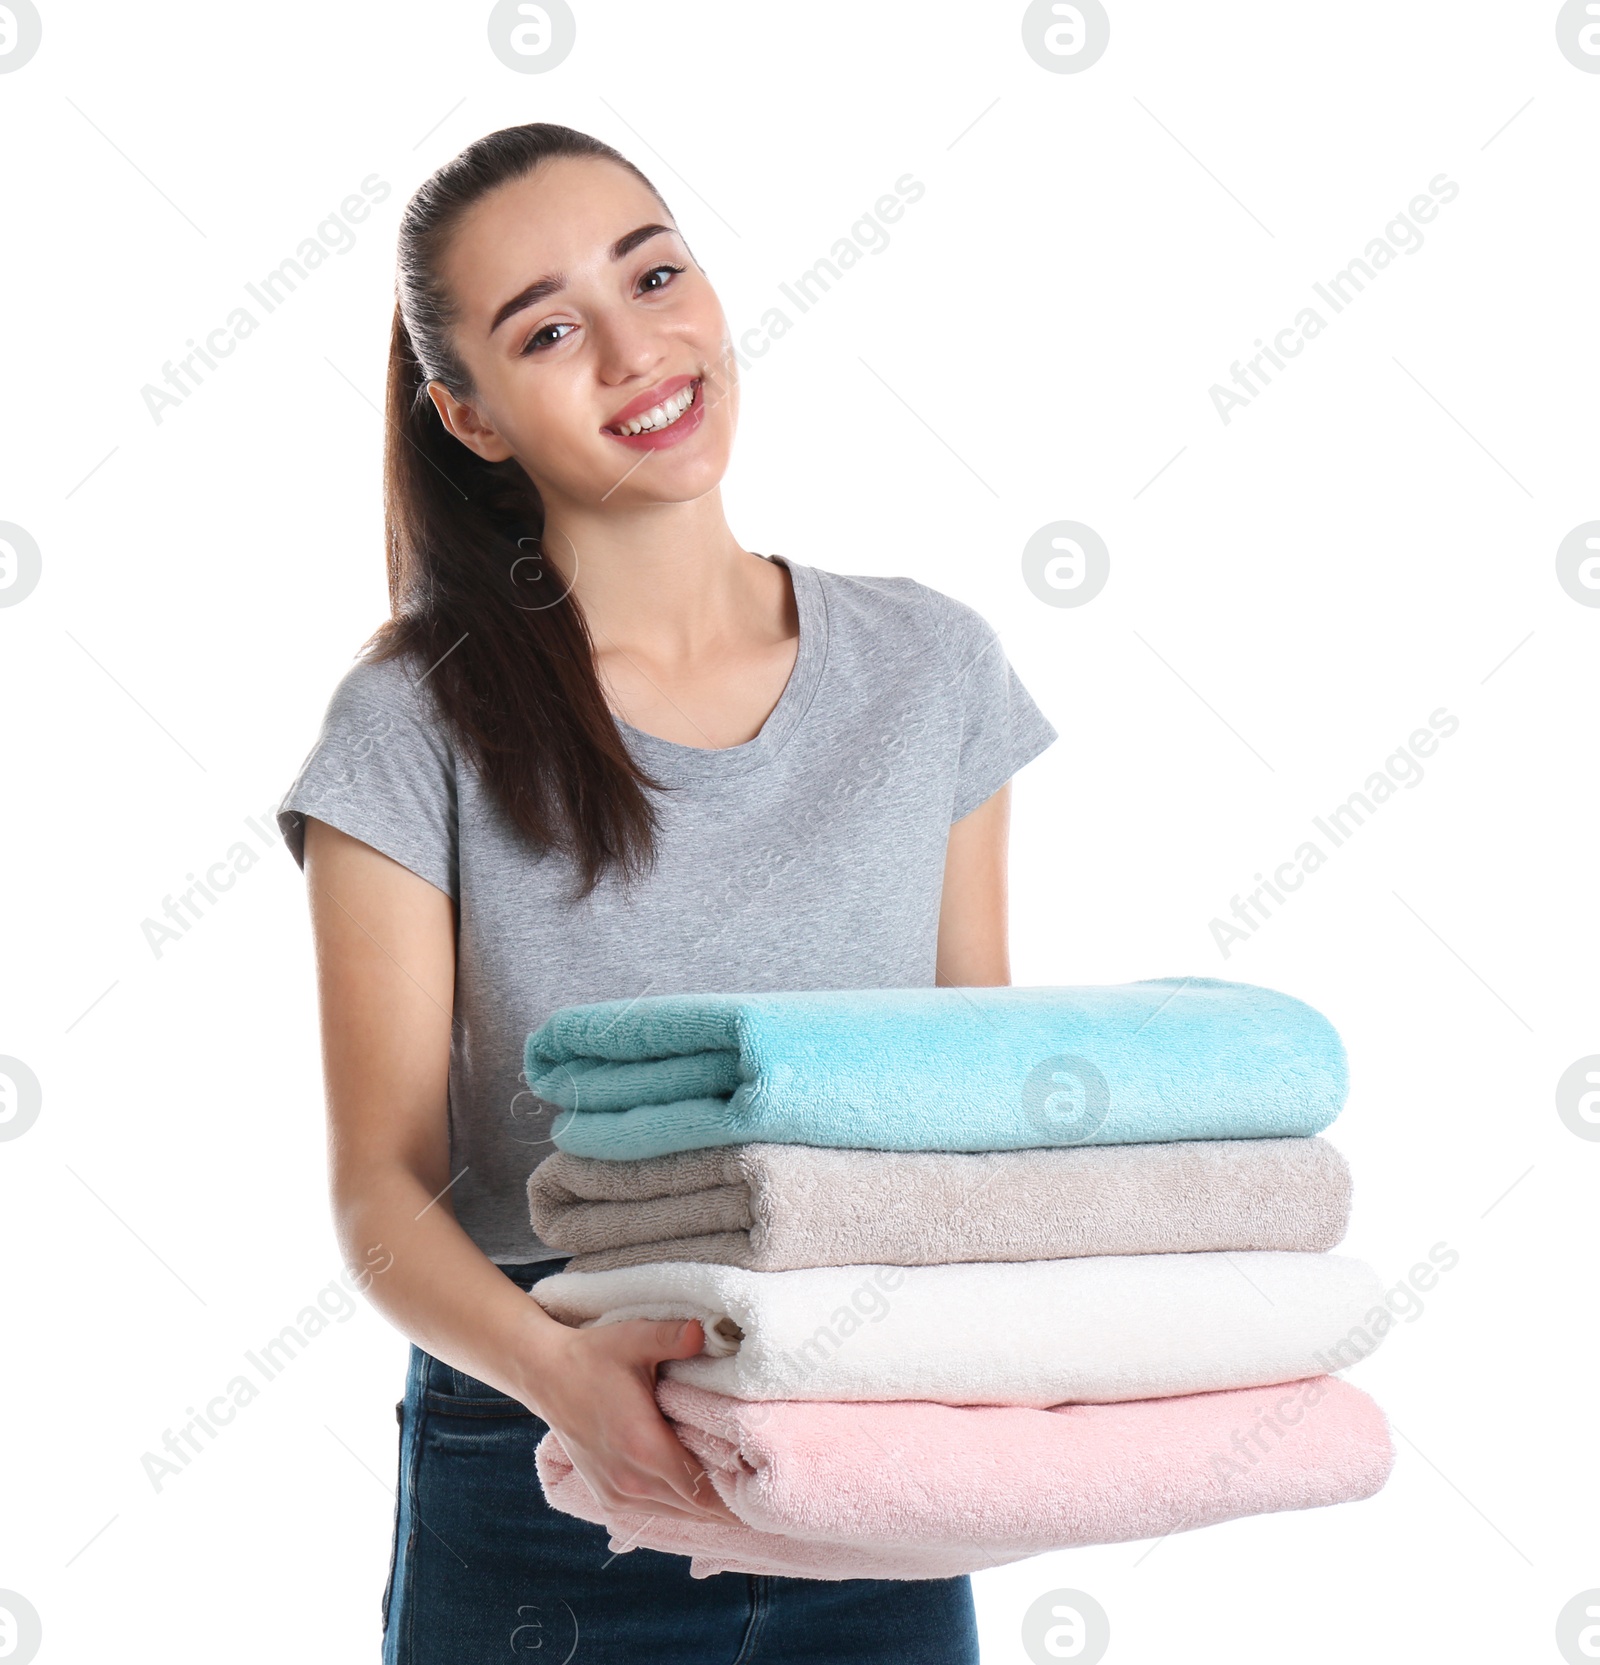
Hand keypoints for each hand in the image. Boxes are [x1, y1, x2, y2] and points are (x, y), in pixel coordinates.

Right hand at [529, 1317, 739, 1524]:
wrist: (546, 1375)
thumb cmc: (594, 1356)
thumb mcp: (634, 1338)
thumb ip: (673, 1337)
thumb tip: (708, 1331)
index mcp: (644, 1446)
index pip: (702, 1490)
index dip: (734, 1496)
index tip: (762, 1492)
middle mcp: (631, 1479)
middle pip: (694, 1507)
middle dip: (727, 1503)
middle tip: (760, 1494)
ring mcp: (617, 1492)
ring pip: (675, 1512)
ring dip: (703, 1505)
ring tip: (737, 1494)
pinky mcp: (607, 1494)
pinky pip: (653, 1510)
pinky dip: (677, 1503)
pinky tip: (697, 1490)